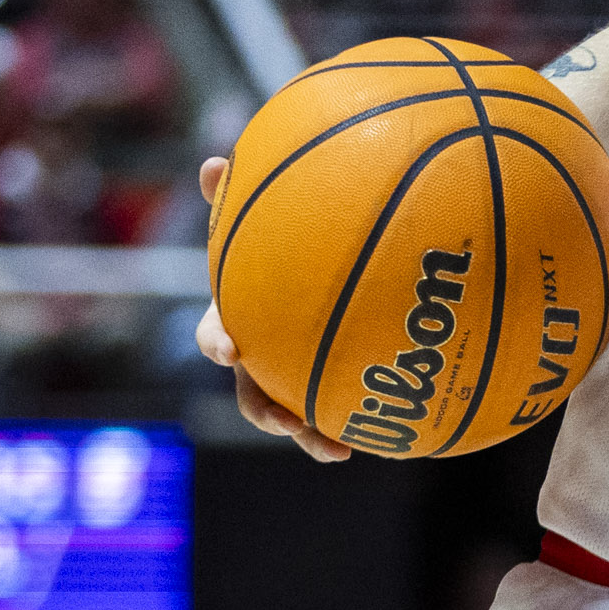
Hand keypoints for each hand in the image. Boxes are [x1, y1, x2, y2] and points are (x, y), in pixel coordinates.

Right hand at [192, 158, 349, 463]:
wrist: (339, 273)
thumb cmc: (291, 242)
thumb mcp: (269, 219)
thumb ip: (245, 197)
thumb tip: (213, 160)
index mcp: (242, 317)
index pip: (215, 333)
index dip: (218, 340)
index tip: (230, 347)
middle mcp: (265, 354)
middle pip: (251, 391)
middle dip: (263, 411)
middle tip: (284, 421)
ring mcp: (296, 376)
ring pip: (296, 415)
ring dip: (309, 435)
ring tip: (335, 450)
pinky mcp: (334, 388)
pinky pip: (343, 412)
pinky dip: (360, 427)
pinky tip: (394, 437)